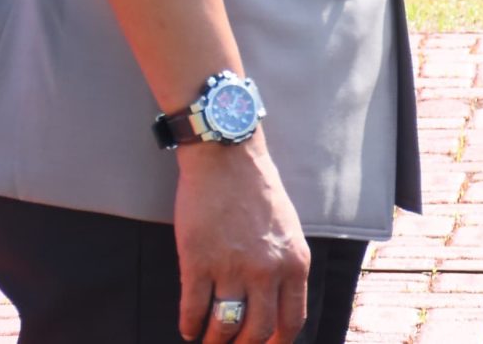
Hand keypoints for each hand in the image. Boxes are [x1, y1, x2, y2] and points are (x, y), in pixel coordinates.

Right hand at [174, 142, 309, 343]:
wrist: (227, 158)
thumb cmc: (258, 191)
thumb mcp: (287, 231)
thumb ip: (285, 266)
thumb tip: (275, 304)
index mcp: (294, 262)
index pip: (292, 320)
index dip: (275, 342)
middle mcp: (267, 270)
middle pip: (257, 330)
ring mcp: (231, 267)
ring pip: (224, 325)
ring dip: (214, 340)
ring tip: (208, 340)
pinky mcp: (197, 261)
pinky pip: (193, 309)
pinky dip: (189, 325)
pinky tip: (188, 328)